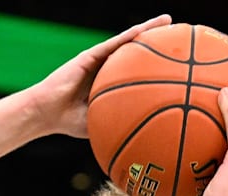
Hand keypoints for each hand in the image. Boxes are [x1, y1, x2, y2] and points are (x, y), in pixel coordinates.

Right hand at [28, 14, 171, 137]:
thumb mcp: (101, 124)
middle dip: (159, 44)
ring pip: (128, 41)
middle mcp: (107, 68)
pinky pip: (113, 43)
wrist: (45, 113)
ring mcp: (98, 60)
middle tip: (182, 38)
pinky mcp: (90, 55)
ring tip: (169, 21)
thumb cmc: (68, 122)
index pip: (138, 71)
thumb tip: (144, 141)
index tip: (179, 63)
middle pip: (138, 52)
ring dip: (148, 30)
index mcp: (111, 83)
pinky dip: (130, 35)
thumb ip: (119, 124)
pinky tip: (146, 28)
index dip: (157, 66)